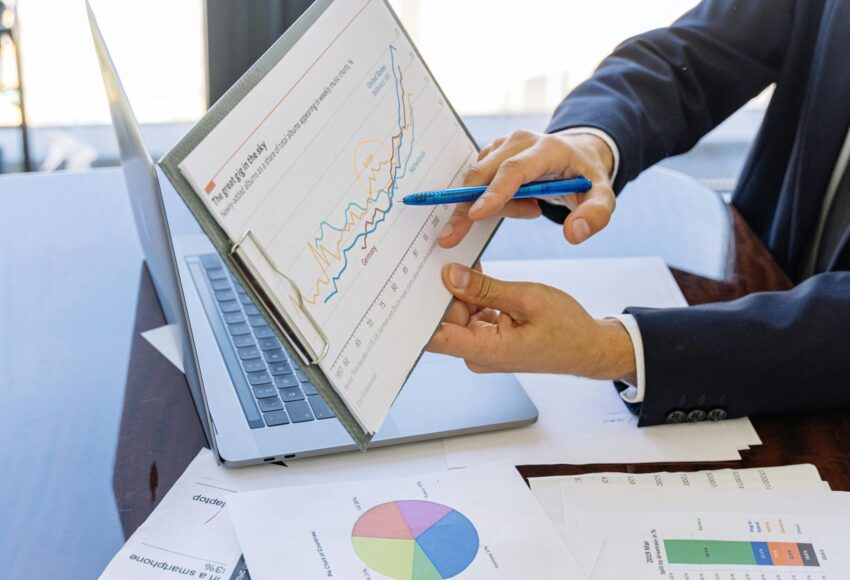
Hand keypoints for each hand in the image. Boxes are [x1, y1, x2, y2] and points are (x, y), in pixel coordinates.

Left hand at [428, 263, 635, 381]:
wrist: (588, 348)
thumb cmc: (567, 328)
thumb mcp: (527, 298)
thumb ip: (485, 288)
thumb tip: (450, 275)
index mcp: (486, 350)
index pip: (435, 337)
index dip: (418, 312)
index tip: (411, 285)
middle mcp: (478, 354)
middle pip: (445, 319)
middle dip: (444, 289)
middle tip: (445, 256)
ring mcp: (483, 348)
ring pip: (458, 313)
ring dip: (461, 290)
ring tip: (465, 263)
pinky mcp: (488, 339)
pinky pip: (471, 314)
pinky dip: (474, 296)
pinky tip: (478, 276)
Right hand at [437, 130, 614, 247]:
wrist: (577, 156)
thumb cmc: (586, 178)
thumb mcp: (603, 197)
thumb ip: (595, 215)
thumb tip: (573, 234)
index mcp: (547, 148)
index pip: (514, 170)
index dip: (493, 192)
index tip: (474, 215)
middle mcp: (519, 141)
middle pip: (484, 174)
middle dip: (465, 207)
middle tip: (451, 237)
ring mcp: (502, 145)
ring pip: (479, 181)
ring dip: (494, 206)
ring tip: (531, 210)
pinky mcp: (492, 154)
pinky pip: (479, 183)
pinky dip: (492, 201)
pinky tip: (522, 204)